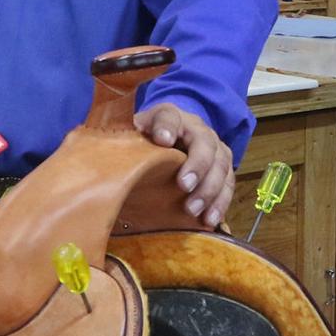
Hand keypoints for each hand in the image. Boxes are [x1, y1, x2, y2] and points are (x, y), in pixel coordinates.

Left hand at [134, 103, 233, 228]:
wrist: (167, 138)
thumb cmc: (146, 139)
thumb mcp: (132, 133)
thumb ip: (124, 139)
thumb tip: (107, 159)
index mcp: (170, 116)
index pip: (169, 116)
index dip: (167, 126)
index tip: (163, 140)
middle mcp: (197, 129)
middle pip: (205, 143)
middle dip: (197, 166)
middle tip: (184, 186)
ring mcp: (214, 148)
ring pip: (221, 166)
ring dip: (210, 190)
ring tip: (193, 210)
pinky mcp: (223, 168)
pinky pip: (228, 184)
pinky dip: (220, 203)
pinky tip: (210, 220)